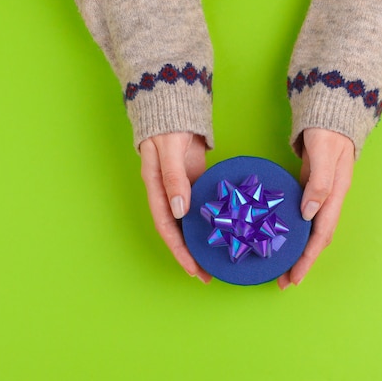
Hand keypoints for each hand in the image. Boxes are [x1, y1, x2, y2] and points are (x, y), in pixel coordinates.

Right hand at [139, 132, 211, 282]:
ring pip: (190, 222)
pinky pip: (202, 207)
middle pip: (178, 231)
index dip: (179, 250)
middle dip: (191, 254)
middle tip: (208, 274)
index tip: (193, 269)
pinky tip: (224, 232)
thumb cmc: (168, 127)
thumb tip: (180, 210)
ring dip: (201, 241)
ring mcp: (182, 189)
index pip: (167, 227)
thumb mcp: (168, 151)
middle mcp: (168, 194)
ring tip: (217, 261)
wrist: (175, 106)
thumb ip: (173, 178)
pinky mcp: (195, 181)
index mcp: (157, 189)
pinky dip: (211, 221)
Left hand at [277, 128, 354, 289]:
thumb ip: (318, 181)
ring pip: (310, 230)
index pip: (322, 234)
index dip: (308, 258)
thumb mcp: (323, 152)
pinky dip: (293, 231)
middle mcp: (329, 199)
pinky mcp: (310, 187)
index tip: (294, 277)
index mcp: (334, 194)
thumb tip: (309, 213)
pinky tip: (280, 237)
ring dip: (297, 250)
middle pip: (316, 239)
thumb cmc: (327, 130)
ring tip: (279, 267)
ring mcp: (320, 194)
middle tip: (282, 281)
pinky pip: (302, 216)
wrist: (331, 112)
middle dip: (301, 262)